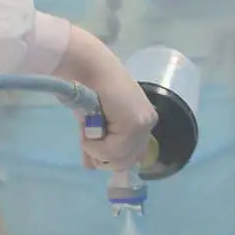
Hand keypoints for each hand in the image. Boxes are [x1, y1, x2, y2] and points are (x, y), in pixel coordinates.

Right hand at [52, 26, 158, 170]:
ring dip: (97, 151)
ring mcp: (143, 124)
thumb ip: (96, 145)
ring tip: (86, 135)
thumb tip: (91, 167)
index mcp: (142, 120)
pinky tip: (87, 131)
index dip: (112, 159)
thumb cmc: (88, 89)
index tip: (93, 157)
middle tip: (87, 145)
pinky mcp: (134, 124)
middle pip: (128, 161)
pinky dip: (95, 146)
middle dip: (104, 159)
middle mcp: (148, 123)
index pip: (133, 155)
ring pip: (120, 158)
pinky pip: (113, 150)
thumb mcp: (94, 123)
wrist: (88, 68)